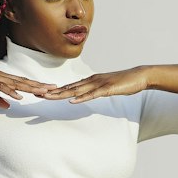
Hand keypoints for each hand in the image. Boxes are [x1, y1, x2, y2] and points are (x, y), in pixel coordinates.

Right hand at [0, 61, 55, 108]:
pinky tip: (19, 96)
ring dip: (30, 87)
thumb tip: (8, 105)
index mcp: (0, 79)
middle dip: (39, 85)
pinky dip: (10, 91)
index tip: (47, 90)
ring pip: (15, 83)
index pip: (20, 83)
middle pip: (23, 82)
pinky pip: (0, 86)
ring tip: (42, 92)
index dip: (34, 87)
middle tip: (54, 89)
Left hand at [31, 66, 149, 102]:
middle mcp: (91, 80)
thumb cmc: (124, 82)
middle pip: (68, 88)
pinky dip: (82, 98)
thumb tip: (86, 94)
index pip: (69, 87)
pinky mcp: (107, 89)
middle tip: (37, 94)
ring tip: (48, 97)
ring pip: (77, 90)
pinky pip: (92, 94)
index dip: (55, 91)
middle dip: (52, 92)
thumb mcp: (106, 87)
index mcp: (90, 81)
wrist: (139, 75)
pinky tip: (72, 101)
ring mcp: (99, 84)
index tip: (42, 93)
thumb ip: (96, 90)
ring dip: (62, 94)